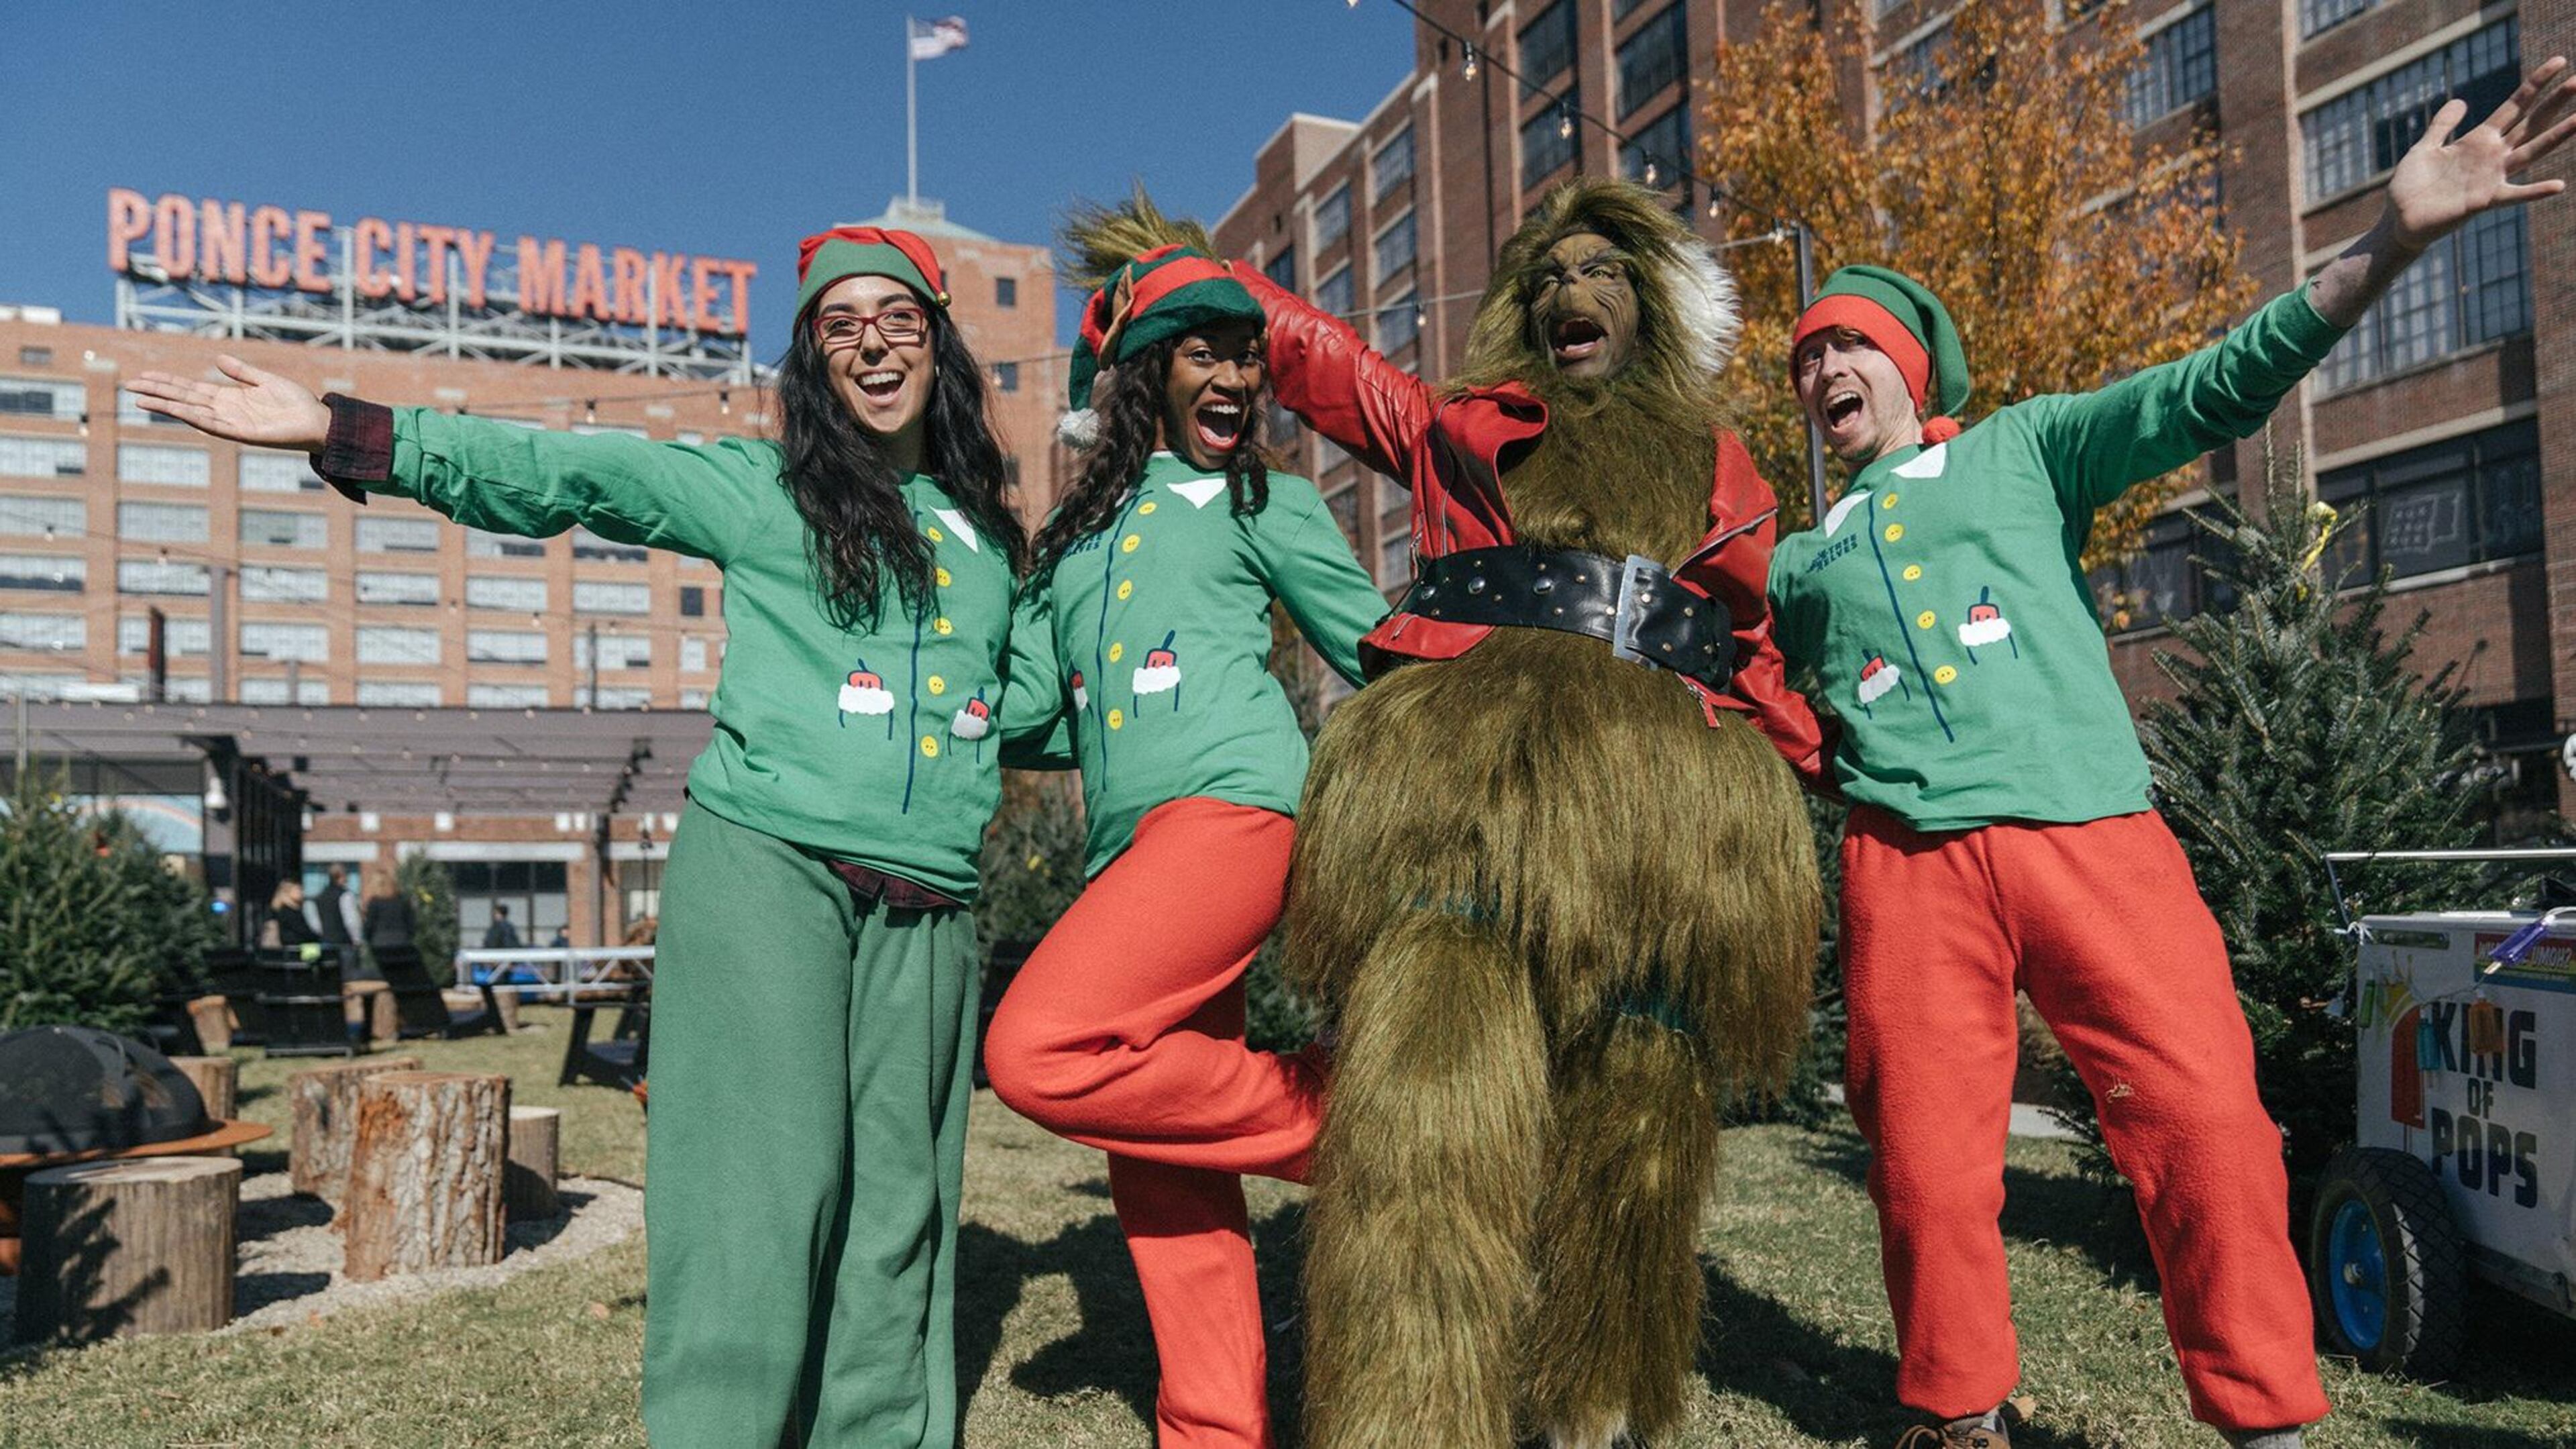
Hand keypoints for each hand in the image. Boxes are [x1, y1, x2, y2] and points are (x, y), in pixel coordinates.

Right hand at [123, 354, 332, 450]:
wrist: (318, 421)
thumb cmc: (296, 403)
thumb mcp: (265, 380)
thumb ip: (241, 372)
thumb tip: (216, 360)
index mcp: (229, 398)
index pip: (190, 389)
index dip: (168, 382)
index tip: (145, 376)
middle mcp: (225, 411)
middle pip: (184, 399)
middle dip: (158, 392)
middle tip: (130, 385)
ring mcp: (232, 423)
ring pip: (192, 413)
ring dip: (168, 406)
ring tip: (142, 399)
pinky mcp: (243, 433)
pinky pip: (214, 425)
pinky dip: (195, 417)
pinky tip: (177, 410)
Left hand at [2382, 55, 2575, 252]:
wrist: (2400, 219)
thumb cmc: (2412, 185)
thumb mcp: (2425, 148)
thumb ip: (2442, 125)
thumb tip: (2461, 101)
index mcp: (2479, 140)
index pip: (2515, 106)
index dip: (2535, 84)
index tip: (2558, 61)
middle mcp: (2492, 156)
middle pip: (2531, 123)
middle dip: (2554, 103)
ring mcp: (2491, 178)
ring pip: (2531, 153)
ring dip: (2556, 137)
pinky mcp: (2484, 201)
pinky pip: (2515, 196)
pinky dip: (2535, 191)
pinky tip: (2558, 185)